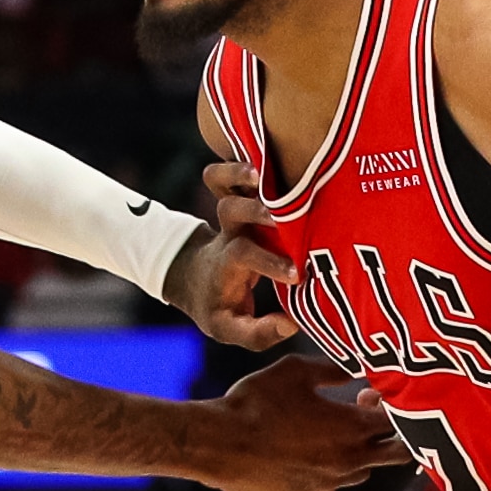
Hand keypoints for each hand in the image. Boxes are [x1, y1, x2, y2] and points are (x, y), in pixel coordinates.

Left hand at [160, 175, 298, 349]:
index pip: (245, 256)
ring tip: (261, 174)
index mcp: (228, 262)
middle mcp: (229, 233)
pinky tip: (263, 157)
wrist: (194, 278)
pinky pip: (229, 174)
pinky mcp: (238, 198)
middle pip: (230, 212)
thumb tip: (291, 324)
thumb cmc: (217, 305)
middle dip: (254, 210)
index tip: (296, 275)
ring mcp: (232, 212)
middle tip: (282, 217)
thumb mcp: (228, 328)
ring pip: (225, 186)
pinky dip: (237, 162)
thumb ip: (258, 333)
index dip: (269, 263)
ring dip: (238, 175)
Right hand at [195, 352, 405, 490]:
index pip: (400, 421)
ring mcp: (329, 483)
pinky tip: (309, 454)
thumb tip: (355, 368)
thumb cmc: (255, 402)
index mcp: (352, 427)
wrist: (217, 445)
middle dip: (398, 438)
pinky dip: (330, 471)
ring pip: (364, 471)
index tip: (378, 395)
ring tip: (339, 435)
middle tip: (380, 420)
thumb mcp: (295, 370)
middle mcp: (349, 460)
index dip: (397, 406)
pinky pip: (331, 485)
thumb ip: (333, 370)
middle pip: (398, 455)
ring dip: (362, 454)